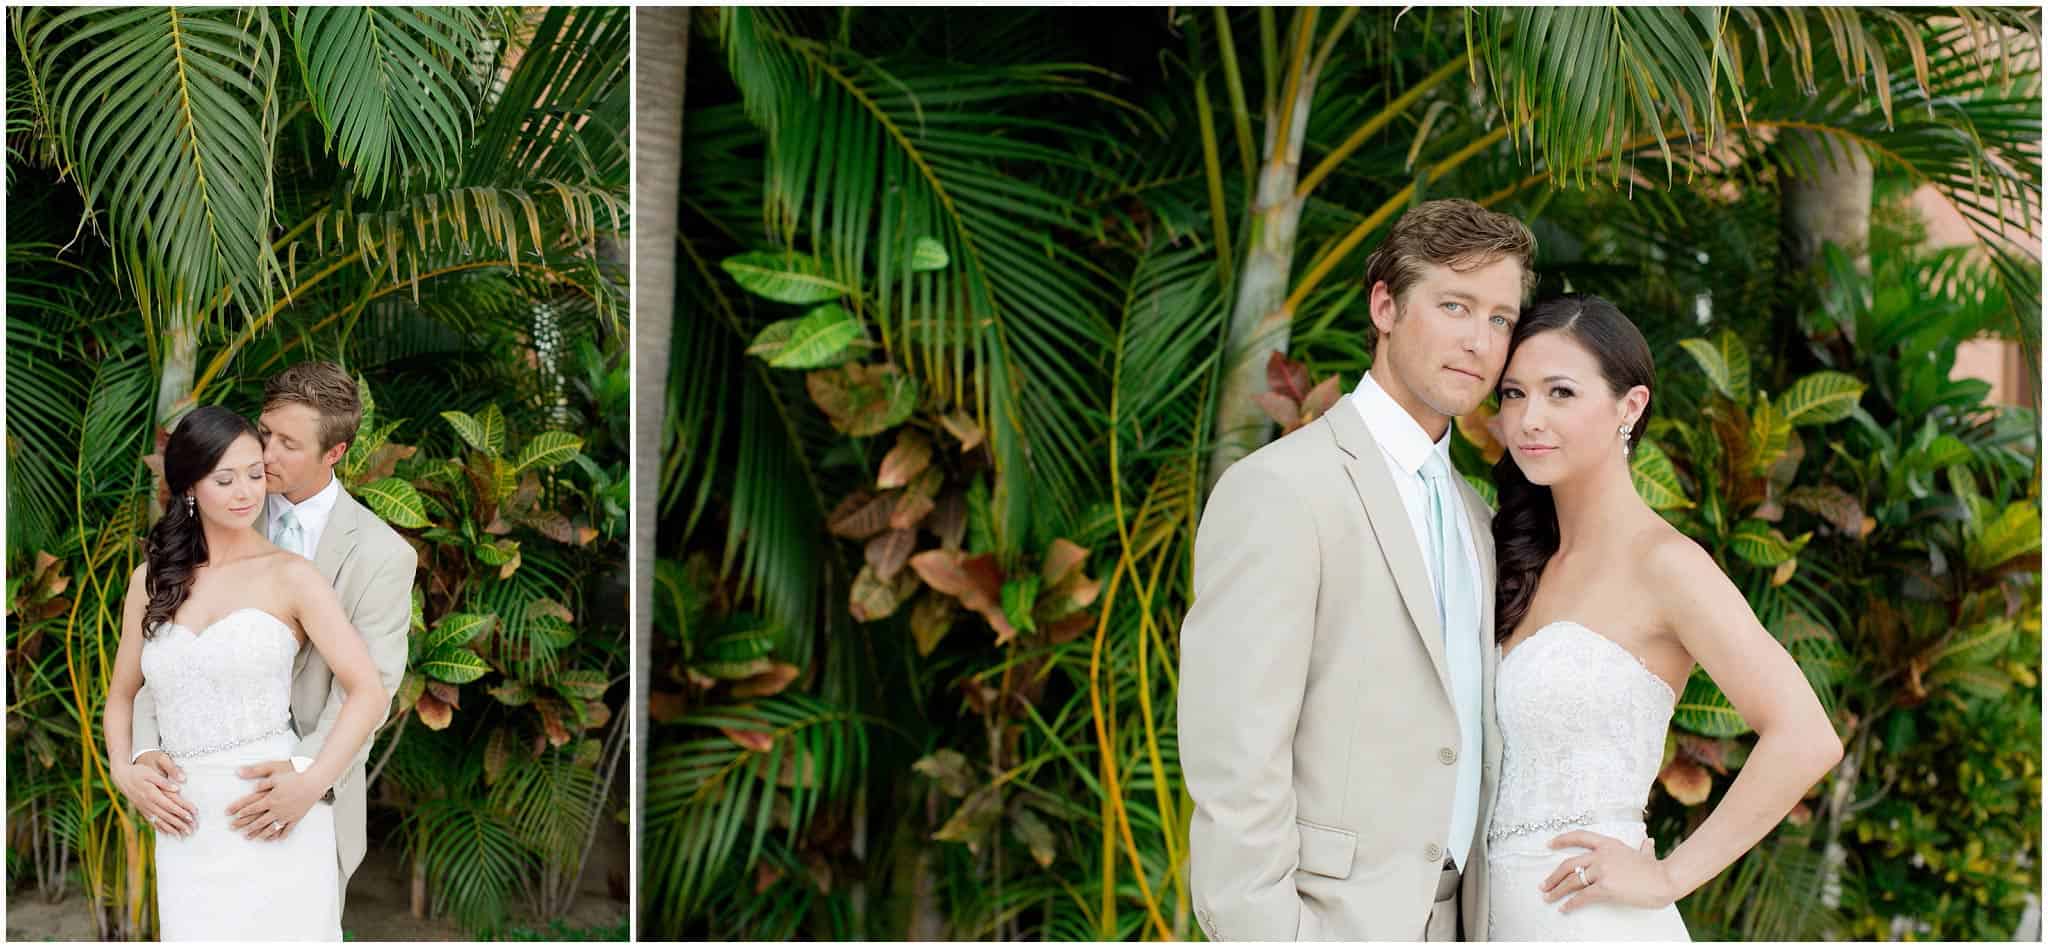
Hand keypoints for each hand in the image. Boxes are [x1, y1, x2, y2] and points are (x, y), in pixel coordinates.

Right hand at [113, 752, 196, 837]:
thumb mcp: (150, 773)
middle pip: (166, 816)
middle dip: (179, 824)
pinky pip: (152, 822)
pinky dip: (160, 828)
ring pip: (160, 821)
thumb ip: (164, 782)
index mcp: (152, 794)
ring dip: (171, 830)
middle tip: (191, 831)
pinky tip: (167, 834)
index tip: (191, 817)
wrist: (121, 778)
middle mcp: (148, 804)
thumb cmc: (138, 773)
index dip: (181, 812)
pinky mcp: (143, 810)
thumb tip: (177, 788)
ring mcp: (145, 809)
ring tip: (181, 837)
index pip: (169, 805)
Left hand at [226, 759, 323, 840]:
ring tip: (254, 837)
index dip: (242, 812)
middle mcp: (277, 810)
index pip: (252, 808)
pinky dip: (281, 835)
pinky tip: (276, 838)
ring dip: (261, 834)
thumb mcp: (276, 774)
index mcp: (270, 799)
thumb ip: (263, 781)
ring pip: (271, 828)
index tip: (235, 816)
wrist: (313, 783)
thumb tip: (251, 785)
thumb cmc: (296, 777)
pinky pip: (287, 829)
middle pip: (259, 821)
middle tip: (238, 830)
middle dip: (247, 826)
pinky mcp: (296, 817)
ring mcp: (286, 815)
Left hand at [1541, 832, 1675, 911]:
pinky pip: (1582, 896)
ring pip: (1572, 881)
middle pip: (1569, 864)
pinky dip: (1571, 904)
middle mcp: (1602, 854)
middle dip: (1553, 876)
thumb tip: (1648, 842)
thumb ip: (1643, 848)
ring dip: (1557, 891)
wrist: (1665, 879)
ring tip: (1549, 898)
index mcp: (1609, 844)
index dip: (1562, 840)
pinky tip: (1564, 908)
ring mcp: (1602, 870)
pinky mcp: (1605, 887)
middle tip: (1544, 885)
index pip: (1580, 837)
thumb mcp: (1646, 854)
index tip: (1550, 844)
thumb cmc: (1657, 870)